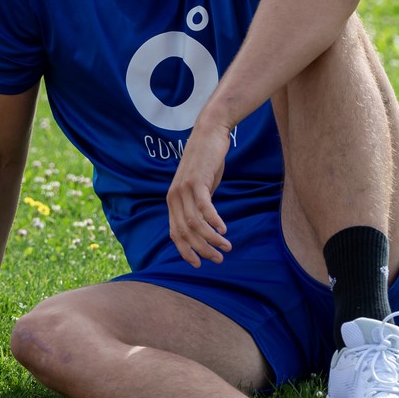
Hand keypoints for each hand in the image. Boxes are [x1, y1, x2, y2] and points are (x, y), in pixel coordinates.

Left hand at [165, 122, 232, 266]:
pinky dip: (214, 222)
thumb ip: (198, 204)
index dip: (185, 251)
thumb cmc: (206, 161)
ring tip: (226, 247)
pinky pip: (204, 208)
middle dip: (202, 250)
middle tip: (218, 259)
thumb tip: (206, 224)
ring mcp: (184, 189)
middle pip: (185, 233)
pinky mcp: (196, 182)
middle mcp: (174, 197)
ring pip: (195, 224)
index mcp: (173, 201)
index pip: (175, 234)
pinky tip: (224, 230)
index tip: (198, 264)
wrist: (209, 133)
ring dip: (211, 239)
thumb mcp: (200, 186)